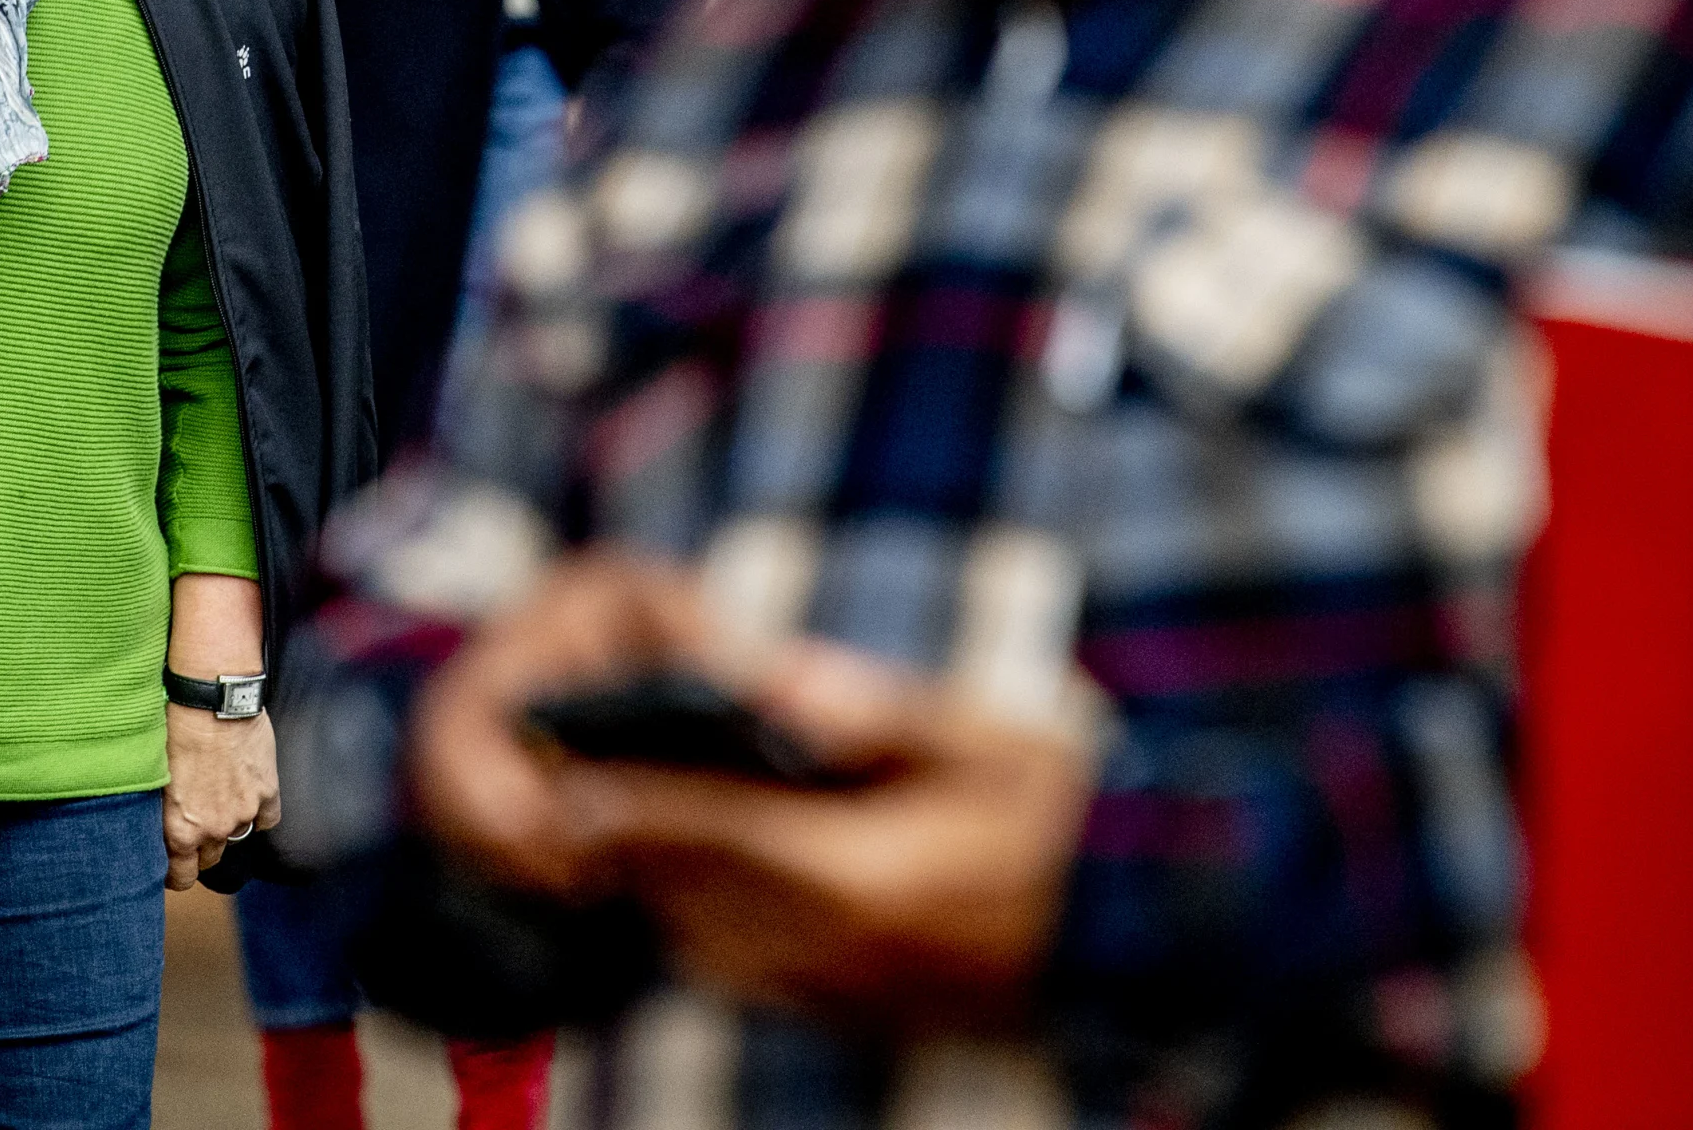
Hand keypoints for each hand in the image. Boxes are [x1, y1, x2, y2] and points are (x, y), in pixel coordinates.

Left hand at [164, 571, 278, 888]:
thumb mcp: (154, 778)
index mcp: (180, 830)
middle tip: (194, 825)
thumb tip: (157, 828)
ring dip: (227, 825)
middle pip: (210, 859)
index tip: (173, 863)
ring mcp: (244, 812)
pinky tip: (247, 794)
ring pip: (237, 837)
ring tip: (217, 800)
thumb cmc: (173, 730)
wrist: (210, 699)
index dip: (176, 872)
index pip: (181, 877)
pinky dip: (258, 810)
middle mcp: (214, 828)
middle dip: (201, 848)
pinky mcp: (267, 792)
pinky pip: (267, 818)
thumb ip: (161, 813)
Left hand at [409, 550, 1090, 1029]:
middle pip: (687, 899)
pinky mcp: (854, 1013)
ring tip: (614, 829)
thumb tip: (778, 680)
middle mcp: (835, 950)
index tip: (557, 782)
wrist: (1135, 934)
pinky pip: (747, 972)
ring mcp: (845, 994)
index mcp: (860, 877)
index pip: (709, 838)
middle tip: (560, 792)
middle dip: (622, 849)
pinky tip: (701, 879)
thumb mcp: (983, 740)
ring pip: (705, 945)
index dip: (624, 811)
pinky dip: (708, 927)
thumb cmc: (1065, 820)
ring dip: (660, 891)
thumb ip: (871, 713)